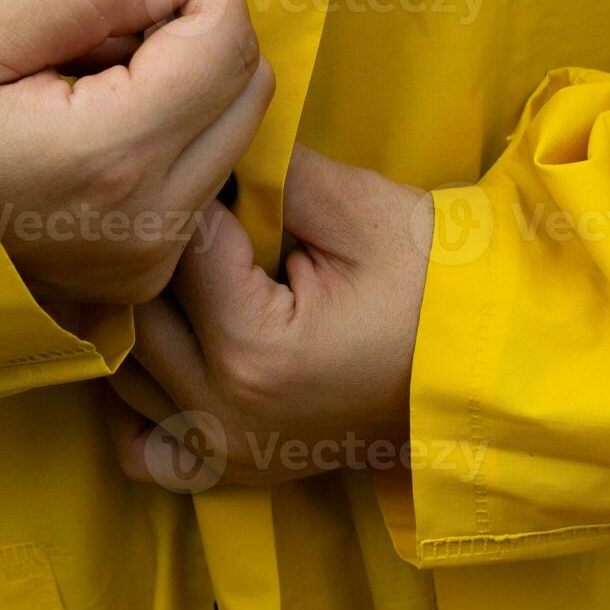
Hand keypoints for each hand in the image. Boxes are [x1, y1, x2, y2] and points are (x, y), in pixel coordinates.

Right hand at [0, 0, 273, 304]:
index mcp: (110, 155)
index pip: (224, 46)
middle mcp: (152, 218)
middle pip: (247, 91)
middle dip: (204, 32)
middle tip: (123, 14)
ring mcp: (153, 256)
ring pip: (231, 135)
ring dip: (191, 85)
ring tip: (97, 77)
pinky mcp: (147, 273)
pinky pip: (201, 180)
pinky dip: (174, 136)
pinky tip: (102, 127)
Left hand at [108, 145, 432, 487]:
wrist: (485, 359)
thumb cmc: (431, 279)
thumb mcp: (357, 207)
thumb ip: (266, 171)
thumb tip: (199, 139)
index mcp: (253, 350)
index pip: (177, 249)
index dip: (195, 194)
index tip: (218, 170)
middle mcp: (223, 414)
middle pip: (136, 310)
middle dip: (158, 251)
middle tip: (193, 212)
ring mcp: (225, 452)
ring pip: (124, 373)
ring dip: (135, 316)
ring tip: (182, 269)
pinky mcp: (233, 470)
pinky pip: (141, 449)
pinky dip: (136, 403)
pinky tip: (165, 351)